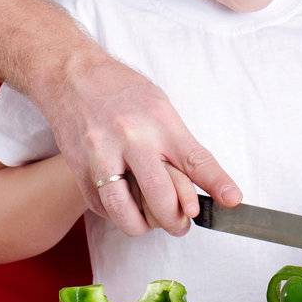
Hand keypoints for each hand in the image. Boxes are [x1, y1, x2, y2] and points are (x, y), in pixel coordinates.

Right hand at [33, 47, 241, 237]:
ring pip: (126, 212)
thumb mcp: (158, 105)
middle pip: (161, 196)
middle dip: (177, 221)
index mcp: (158, 119)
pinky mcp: (79, 168)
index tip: (232, 200)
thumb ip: (178, 143)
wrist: (70, 75)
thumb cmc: (119, 88)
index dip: (217, 183)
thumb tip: (199, 182)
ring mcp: (102, 154)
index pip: (194, 158)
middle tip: (182, 222)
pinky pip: (103, 207)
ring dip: (144, 226)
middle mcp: (131, 137)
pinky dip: (117, 214)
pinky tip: (124, 204)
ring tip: (152, 222)